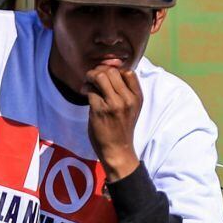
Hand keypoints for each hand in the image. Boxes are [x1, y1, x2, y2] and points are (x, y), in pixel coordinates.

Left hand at [84, 65, 142, 180]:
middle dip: (99, 71)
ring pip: (101, 76)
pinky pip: (90, 90)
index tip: (106, 76)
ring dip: (90, 77)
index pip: (128, 72)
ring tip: (87, 83)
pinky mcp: (100, 110)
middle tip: (92, 78)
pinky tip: (84, 92)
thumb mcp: (132, 109)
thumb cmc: (122, 129)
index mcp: (137, 97)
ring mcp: (114, 104)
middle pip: (112, 71)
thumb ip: (126, 92)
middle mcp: (127, 99)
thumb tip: (111, 73)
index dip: (115, 70)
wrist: (118, 151)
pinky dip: (85, 88)